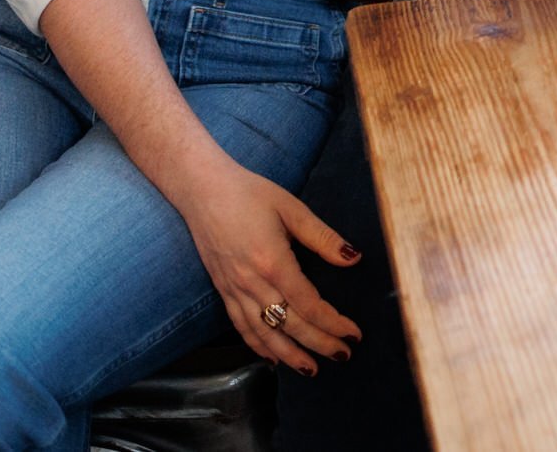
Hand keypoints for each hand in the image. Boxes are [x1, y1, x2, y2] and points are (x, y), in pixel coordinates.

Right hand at [175, 156, 363, 373]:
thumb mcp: (292, 208)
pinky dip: (257, 345)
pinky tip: (271, 356)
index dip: (333, 323)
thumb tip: (353, 258)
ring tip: (311, 368)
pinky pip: (240, 325)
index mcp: (273, 262)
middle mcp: (252, 282)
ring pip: (263, 333)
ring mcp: (234, 289)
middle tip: (344, 355)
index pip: (309, 305)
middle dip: (319, 344)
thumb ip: (323, 237)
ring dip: (289, 355)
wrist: (202, 189)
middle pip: (290, 325)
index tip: (353, 333)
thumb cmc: (249, 193)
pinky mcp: (222, 289)